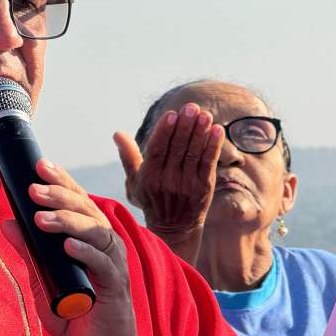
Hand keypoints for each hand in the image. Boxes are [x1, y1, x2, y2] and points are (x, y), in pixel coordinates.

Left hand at [1, 160, 155, 335]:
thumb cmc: (73, 313)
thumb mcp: (42, 278)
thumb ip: (29, 251)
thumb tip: (7, 223)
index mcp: (89, 236)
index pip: (76, 200)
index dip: (61, 180)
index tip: (40, 164)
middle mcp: (104, 244)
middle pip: (85, 209)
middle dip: (59, 195)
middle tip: (34, 189)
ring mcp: (112, 264)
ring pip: (94, 231)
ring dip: (67, 221)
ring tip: (42, 218)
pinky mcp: (115, 288)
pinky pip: (102, 264)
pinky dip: (85, 252)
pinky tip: (68, 246)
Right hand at [113, 103, 223, 264]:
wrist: (174, 228)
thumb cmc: (152, 198)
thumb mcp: (135, 180)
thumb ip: (128, 155)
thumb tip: (117, 134)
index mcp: (148, 177)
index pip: (157, 150)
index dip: (165, 131)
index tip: (172, 113)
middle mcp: (167, 182)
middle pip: (177, 149)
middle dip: (185, 126)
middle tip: (192, 107)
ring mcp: (186, 186)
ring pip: (193, 154)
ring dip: (201, 133)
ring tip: (206, 114)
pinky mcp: (203, 189)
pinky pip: (208, 164)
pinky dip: (213, 147)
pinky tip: (217, 131)